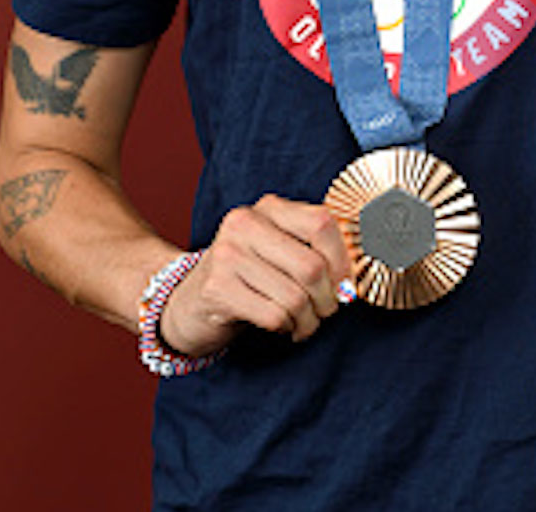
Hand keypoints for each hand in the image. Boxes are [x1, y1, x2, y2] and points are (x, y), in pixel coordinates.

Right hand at [159, 195, 351, 356]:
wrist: (185, 300)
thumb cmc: (245, 276)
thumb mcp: (276, 249)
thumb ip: (312, 251)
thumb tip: (350, 282)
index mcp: (268, 207)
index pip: (322, 223)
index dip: (343, 258)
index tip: (344, 282)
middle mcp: (245, 223)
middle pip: (312, 266)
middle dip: (328, 299)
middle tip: (324, 311)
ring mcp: (228, 255)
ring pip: (295, 297)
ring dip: (308, 320)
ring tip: (303, 323)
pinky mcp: (217, 289)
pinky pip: (274, 316)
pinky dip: (287, 328)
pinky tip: (282, 327)